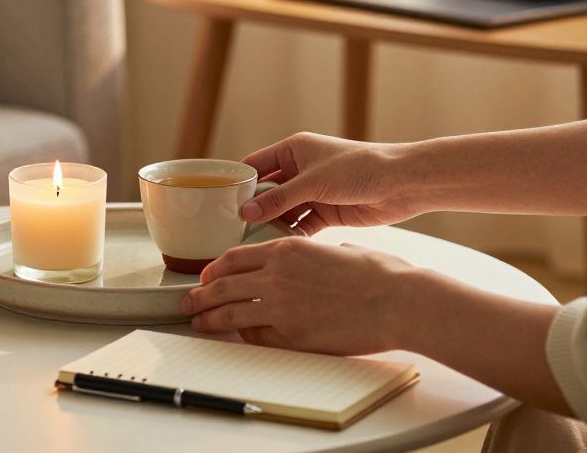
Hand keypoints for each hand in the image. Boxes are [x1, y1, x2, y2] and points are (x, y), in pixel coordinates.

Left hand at [181, 237, 422, 354]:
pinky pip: (256, 336)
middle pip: (222, 285)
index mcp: (287, 248)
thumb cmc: (379, 274)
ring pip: (229, 312)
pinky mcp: (291, 334)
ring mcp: (281, 306)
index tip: (206, 276)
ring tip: (197, 322)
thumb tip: (316, 260)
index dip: (214, 269)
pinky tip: (238, 337)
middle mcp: (276, 274)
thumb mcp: (338, 250)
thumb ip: (315, 254)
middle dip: (200, 295)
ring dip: (209, 318)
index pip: (234, 257)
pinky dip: (244, 336)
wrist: (398, 301)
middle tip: (188, 301)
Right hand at [241, 132, 419, 234]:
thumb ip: (279, 199)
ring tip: (252, 245)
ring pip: (283, 210)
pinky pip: (301, 224)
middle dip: (253, 209)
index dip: (239, 182)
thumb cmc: (360, 168)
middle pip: (267, 191)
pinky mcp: (327, 211)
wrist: (403, 183)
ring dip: (272, 225)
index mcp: (294, 150)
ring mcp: (314, 192)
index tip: (219, 203)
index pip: (256, 165)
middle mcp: (301, 170)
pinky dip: (292, 235)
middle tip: (232, 230)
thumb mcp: (313, 182)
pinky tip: (279, 249)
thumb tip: (246, 213)